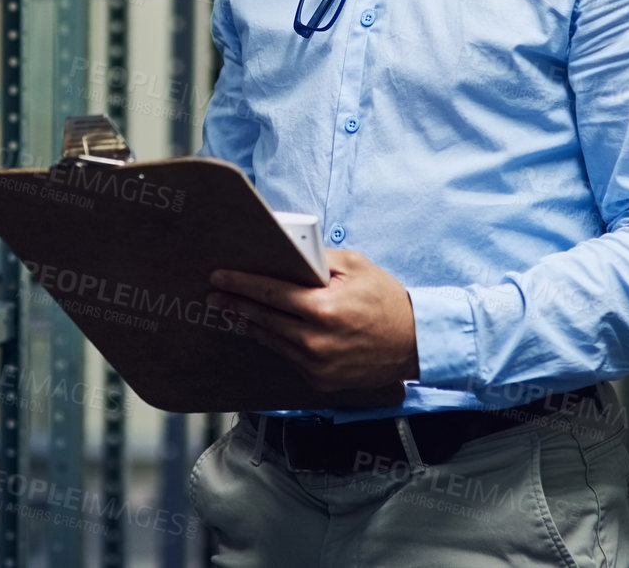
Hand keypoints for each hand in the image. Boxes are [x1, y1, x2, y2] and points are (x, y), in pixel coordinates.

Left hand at [207, 249, 418, 391]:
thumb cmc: (386, 299)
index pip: (270, 292)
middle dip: (235, 303)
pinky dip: (275, 341)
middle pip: (262, 318)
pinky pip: (288, 357)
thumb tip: (286, 250)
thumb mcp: (356, 266)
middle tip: (213, 294)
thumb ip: (319, 259)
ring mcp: (317, 364)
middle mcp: (315, 340)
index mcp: (323, 308)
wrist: (415, 343)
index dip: (240, 283)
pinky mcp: (320, 379)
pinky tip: (262, 330)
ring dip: (248, 324)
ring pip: (271, 340)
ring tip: (231, 310)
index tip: (218, 277)